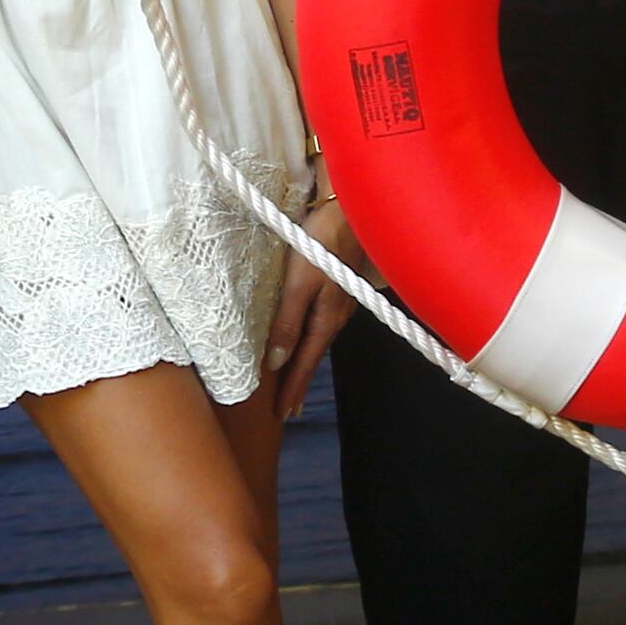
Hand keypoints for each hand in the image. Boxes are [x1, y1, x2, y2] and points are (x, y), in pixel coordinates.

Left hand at [264, 195, 360, 420]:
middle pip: (314, 356)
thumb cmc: (321, 242)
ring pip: (317, 340)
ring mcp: (339, 301)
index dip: (293, 389)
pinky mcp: (337, 287)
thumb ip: (288, 321)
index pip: (306, 363)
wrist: (348, 210)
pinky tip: (306, 339)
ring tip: (294, 381)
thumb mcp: (299, 283)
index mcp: (327, 319)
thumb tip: (277, 362)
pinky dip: (309, 340)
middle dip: (300, 383)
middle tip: (288, 409)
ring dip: (305, 363)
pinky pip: (320, 323)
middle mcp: (336, 316)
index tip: (282, 414)